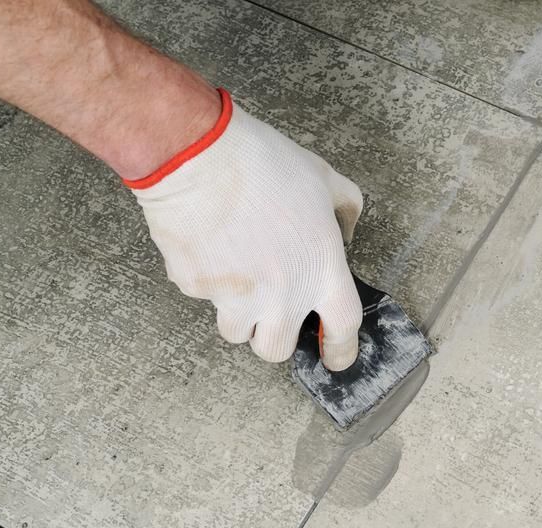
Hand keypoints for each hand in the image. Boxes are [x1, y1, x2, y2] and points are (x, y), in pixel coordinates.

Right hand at [126, 90, 363, 370]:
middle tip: (269, 311)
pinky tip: (207, 240)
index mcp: (320, 271)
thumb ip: (346, 211)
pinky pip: (201, 295)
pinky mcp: (195, 287)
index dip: (341, 350)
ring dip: (237, 312)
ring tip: (235, 270)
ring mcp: (235, 296)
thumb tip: (346, 234)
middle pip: (277, 349)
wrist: (198, 156)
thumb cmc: (263, 163)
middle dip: (273, 336)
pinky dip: (204, 276)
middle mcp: (281, 294)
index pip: (343, 329)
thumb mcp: (325, 178)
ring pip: (236, 331)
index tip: (336, 358)